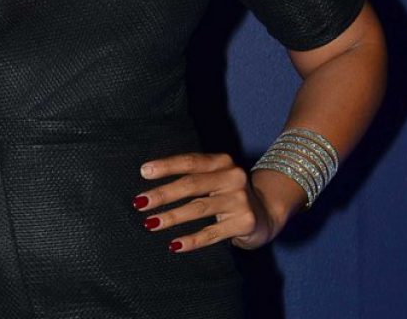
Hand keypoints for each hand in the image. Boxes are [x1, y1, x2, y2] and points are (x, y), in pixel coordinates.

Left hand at [132, 152, 283, 251]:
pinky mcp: (244, 222)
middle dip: (163, 194)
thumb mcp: (215, 178)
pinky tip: (173, 245)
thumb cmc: (228, 194)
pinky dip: (191, 240)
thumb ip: (192, 176)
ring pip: (199, 209)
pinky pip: (212, 233)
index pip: (191, 161)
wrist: (266, 213)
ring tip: (149, 224)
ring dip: (171, 217)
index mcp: (222, 162)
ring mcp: (240, 200)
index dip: (167, 166)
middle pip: (192, 185)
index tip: (143, 172)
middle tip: (139, 203)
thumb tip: (149, 181)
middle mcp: (233, 177)